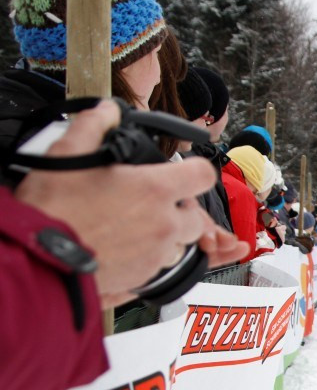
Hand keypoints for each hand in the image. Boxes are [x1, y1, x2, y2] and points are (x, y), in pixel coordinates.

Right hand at [15, 101, 247, 306]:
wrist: (39, 261)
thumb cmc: (53, 211)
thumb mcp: (67, 156)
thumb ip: (93, 126)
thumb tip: (107, 112)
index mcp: (155, 190)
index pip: (204, 174)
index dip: (194, 172)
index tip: (182, 174)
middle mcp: (166, 224)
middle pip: (194, 215)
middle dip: (177, 209)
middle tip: (145, 204)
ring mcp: (158, 254)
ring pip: (179, 243)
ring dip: (163, 234)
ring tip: (129, 226)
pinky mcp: (145, 278)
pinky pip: (160, 266)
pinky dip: (148, 256)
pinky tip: (121, 246)